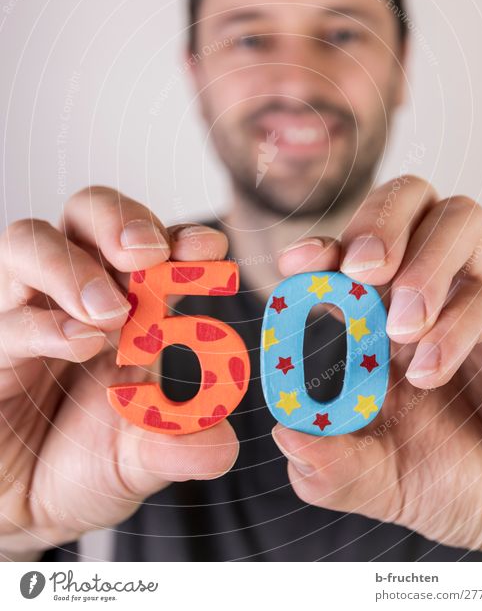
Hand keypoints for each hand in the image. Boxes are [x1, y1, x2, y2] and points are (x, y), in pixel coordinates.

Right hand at [0, 187, 237, 559]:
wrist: (25, 507)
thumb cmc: (85, 464)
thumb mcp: (141, 460)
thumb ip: (179, 446)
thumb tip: (222, 446)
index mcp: (130, 301)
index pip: (153, 246)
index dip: (181, 238)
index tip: (209, 250)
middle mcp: (76, 292)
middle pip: (86, 212)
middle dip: (119, 220)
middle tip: (147, 254)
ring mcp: (26, 310)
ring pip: (28, 241)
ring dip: (72, 267)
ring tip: (109, 312)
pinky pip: (5, 315)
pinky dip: (44, 323)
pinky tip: (78, 343)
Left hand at [275, 176, 481, 556]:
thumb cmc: (453, 481)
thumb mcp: (381, 481)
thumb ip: (334, 468)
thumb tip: (287, 434)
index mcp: (384, 310)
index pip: (353, 246)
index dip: (324, 244)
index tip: (298, 263)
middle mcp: (434, 288)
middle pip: (409, 198)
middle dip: (377, 221)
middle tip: (360, 271)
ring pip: (460, 220)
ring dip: (422, 264)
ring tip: (402, 328)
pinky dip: (456, 325)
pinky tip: (432, 369)